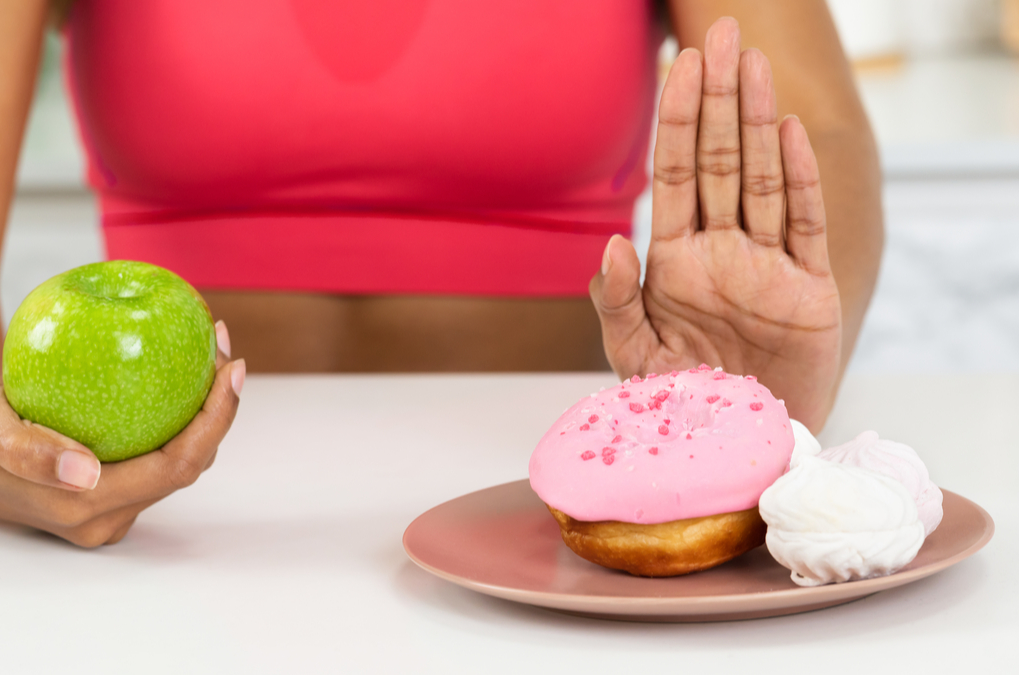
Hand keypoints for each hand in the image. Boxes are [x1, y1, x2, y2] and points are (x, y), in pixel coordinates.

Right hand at [0, 321, 243, 546]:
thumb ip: (25, 451)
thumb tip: (85, 472)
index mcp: (83, 509)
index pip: (173, 468)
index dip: (213, 422)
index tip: (229, 367)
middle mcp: (103, 517)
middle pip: (187, 465)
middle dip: (218, 409)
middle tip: (223, 346)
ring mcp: (109, 506)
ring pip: (178, 459)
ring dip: (203, 410)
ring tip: (211, 351)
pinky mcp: (109, 487)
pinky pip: (157, 450)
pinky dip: (178, 412)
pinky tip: (182, 367)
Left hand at [589, 18, 840, 429]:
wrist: (741, 449)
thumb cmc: (683, 407)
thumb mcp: (634, 358)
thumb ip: (615, 303)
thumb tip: (610, 243)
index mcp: (675, 261)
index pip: (675, 175)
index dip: (676, 121)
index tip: (677, 65)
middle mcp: (721, 251)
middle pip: (720, 161)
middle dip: (717, 100)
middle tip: (720, 34)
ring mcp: (766, 265)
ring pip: (762, 179)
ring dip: (756, 121)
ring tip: (750, 63)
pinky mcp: (808, 291)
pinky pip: (802, 225)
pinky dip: (797, 180)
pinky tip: (787, 132)